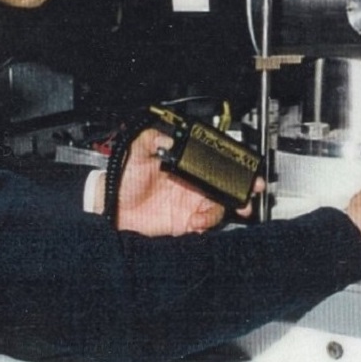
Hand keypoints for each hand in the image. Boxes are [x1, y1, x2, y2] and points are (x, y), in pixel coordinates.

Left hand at [108, 128, 260, 236]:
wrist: (111, 205)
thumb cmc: (124, 177)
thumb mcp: (136, 151)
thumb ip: (152, 138)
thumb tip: (169, 136)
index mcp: (186, 166)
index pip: (215, 165)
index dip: (232, 167)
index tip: (243, 169)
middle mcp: (192, 185)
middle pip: (225, 187)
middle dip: (242, 191)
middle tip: (249, 194)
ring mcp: (190, 204)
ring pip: (219, 206)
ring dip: (224, 210)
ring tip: (209, 213)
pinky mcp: (184, 222)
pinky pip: (205, 225)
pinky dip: (206, 224)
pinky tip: (196, 223)